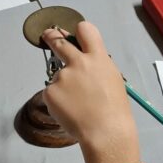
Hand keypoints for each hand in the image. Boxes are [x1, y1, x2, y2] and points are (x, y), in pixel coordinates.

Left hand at [41, 23, 139, 162]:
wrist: (105, 132)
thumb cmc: (114, 109)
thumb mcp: (112, 78)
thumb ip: (96, 66)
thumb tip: (84, 62)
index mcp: (98, 58)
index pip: (85, 30)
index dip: (78, 30)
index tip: (71, 33)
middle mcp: (78, 63)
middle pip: (59, 42)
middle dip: (51, 37)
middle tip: (47, 36)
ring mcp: (62, 77)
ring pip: (58, 76)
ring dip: (63, 86)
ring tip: (77, 105)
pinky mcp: (50, 92)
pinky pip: (51, 92)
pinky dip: (58, 100)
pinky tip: (70, 111)